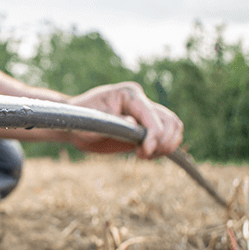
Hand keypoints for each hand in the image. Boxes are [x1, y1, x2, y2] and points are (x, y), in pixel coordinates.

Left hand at [67, 82, 182, 158]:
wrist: (75, 123)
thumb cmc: (80, 118)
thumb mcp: (91, 121)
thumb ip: (112, 122)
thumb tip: (133, 123)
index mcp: (129, 94)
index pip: (150, 113)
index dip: (153, 134)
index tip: (146, 152)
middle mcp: (141, 101)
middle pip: (169, 120)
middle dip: (163, 140)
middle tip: (144, 154)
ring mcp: (145, 114)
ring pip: (173, 126)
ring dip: (167, 144)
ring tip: (147, 155)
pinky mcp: (146, 127)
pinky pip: (167, 134)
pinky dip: (165, 147)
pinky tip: (148, 154)